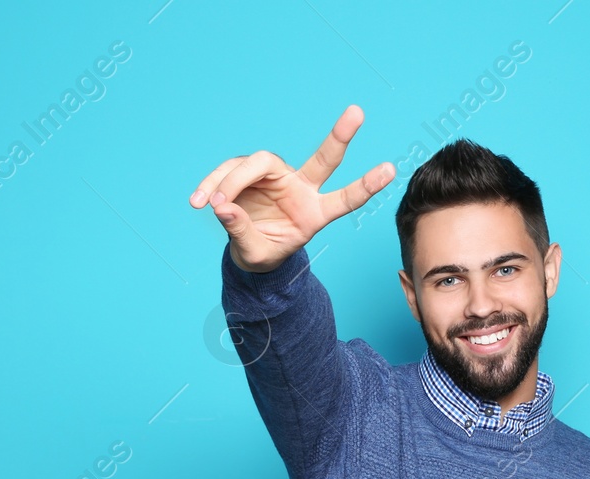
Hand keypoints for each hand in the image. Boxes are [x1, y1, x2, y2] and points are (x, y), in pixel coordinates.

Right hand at [188, 104, 395, 272]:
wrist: (247, 251)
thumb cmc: (262, 254)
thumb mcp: (255, 255)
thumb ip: (242, 232)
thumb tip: (222, 206)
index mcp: (315, 214)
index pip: (345, 200)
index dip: (365, 186)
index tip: (390, 170)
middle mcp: (302, 189)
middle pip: (323, 160)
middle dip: (340, 136)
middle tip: (358, 112)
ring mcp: (278, 177)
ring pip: (256, 163)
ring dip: (230, 182)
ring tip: (211, 204)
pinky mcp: (251, 172)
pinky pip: (229, 171)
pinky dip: (212, 183)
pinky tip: (199, 201)